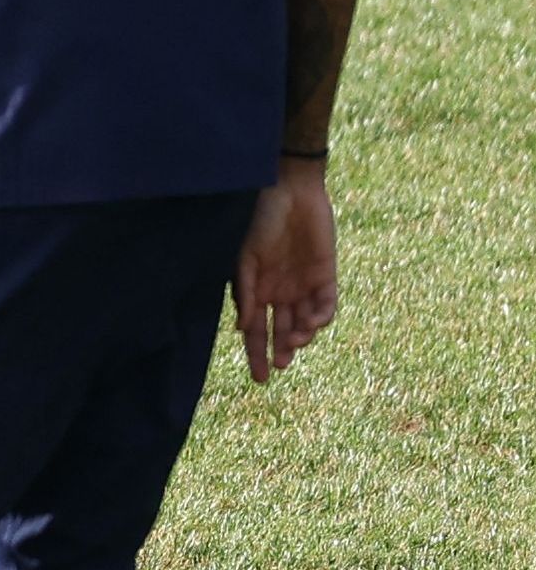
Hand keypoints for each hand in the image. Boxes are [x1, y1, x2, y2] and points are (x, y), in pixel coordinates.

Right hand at [235, 161, 338, 379]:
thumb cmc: (259, 220)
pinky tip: (313, 321)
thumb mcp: (245, 258)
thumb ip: (246, 292)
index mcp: (257, 289)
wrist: (290, 191)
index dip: (257, 354)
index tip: (260, 378)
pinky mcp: (326, 275)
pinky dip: (320, 317)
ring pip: (305, 323)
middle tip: (280, 366)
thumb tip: (243, 328)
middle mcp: (280, 292)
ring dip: (301, 335)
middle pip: (281, 332)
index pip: (256, 330)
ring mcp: (304, 285)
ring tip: (295, 338)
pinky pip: (326, 305)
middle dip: (281, 352)